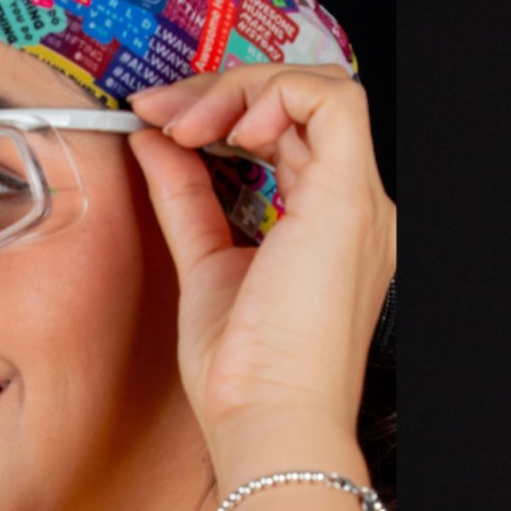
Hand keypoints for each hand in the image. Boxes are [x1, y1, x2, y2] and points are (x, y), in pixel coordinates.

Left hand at [125, 65, 393, 478]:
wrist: (267, 422)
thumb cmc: (247, 379)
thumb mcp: (203, 266)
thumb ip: (184, 199)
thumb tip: (152, 142)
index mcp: (327, 230)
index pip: (289, 134)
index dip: (223, 111)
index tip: (160, 123)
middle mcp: (354, 212)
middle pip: (301, 103)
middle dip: (222, 90)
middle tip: (161, 113)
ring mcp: (358, 204)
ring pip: (317, 88)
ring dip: (241, 88)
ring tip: (186, 123)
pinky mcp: (349, 200)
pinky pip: (331, 100)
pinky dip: (273, 93)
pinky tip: (226, 128)